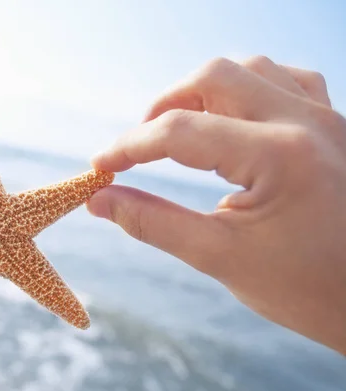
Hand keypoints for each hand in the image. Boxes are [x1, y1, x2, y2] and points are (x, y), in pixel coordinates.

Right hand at [88, 56, 345, 353]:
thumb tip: (99, 200)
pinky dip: (245, 89)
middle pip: (212, 78)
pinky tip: (230, 118)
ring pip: (247, 70)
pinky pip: (284, 79)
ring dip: (201, 93)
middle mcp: (304, 122)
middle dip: (163, 108)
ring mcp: (325, 117)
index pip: (180, 132)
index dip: (128, 147)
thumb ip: (152, 223)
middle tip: (139, 148)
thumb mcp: (220, 258)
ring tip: (178, 130)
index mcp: (278, 157)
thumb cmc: (305, 288)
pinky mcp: (332, 123)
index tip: (99, 167)